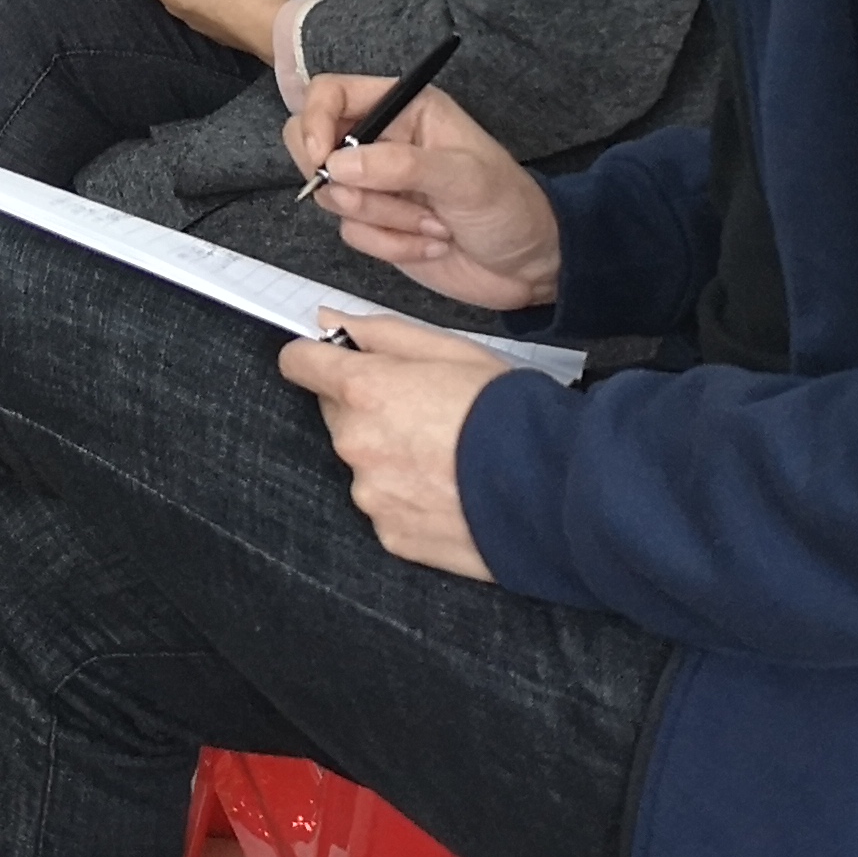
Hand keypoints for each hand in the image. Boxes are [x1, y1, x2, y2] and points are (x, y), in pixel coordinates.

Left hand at [279, 315, 509, 580]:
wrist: (556, 489)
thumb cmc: (509, 413)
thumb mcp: (449, 349)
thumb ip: (378, 334)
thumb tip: (327, 321)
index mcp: (363, 390)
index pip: (300, 364)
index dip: (319, 359)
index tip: (335, 362)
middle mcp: (355, 443)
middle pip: (338, 416)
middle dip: (369, 410)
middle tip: (426, 414)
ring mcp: (371, 494)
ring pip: (364, 464)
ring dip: (391, 458)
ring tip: (449, 459)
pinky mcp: (392, 535)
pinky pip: (388, 508)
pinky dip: (410, 500)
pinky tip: (452, 493)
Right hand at [289, 79, 564, 313]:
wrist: (531, 267)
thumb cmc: (510, 208)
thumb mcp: (464, 178)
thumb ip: (401, 165)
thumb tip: (337, 163)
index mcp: (405, 109)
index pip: (331, 94)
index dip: (314, 120)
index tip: (322, 158)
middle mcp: (382, 142)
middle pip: (309, 142)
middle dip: (339, 179)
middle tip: (371, 198)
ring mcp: (375, 185)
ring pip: (332, 195)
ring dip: (384, 219)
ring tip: (434, 224)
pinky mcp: (375, 224)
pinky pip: (351, 232)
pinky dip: (390, 245)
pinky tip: (431, 243)